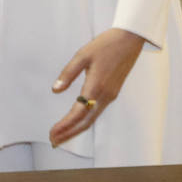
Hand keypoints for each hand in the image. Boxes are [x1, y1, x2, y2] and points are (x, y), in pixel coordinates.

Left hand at [48, 27, 144, 145]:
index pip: (78, 113)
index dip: (65, 125)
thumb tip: (55, 90)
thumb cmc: (104, 45)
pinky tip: (77, 123)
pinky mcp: (112, 94)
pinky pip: (97, 113)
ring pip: (92, 119)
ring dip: (76, 129)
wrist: (130, 41)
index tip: (52, 133)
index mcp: (96, 86)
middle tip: (53, 141)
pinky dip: (85, 121)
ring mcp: (110, 96)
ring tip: (61, 136)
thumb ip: (68, 74)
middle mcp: (105, 96)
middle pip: (86, 122)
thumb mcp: (82, 55)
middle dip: (69, 133)